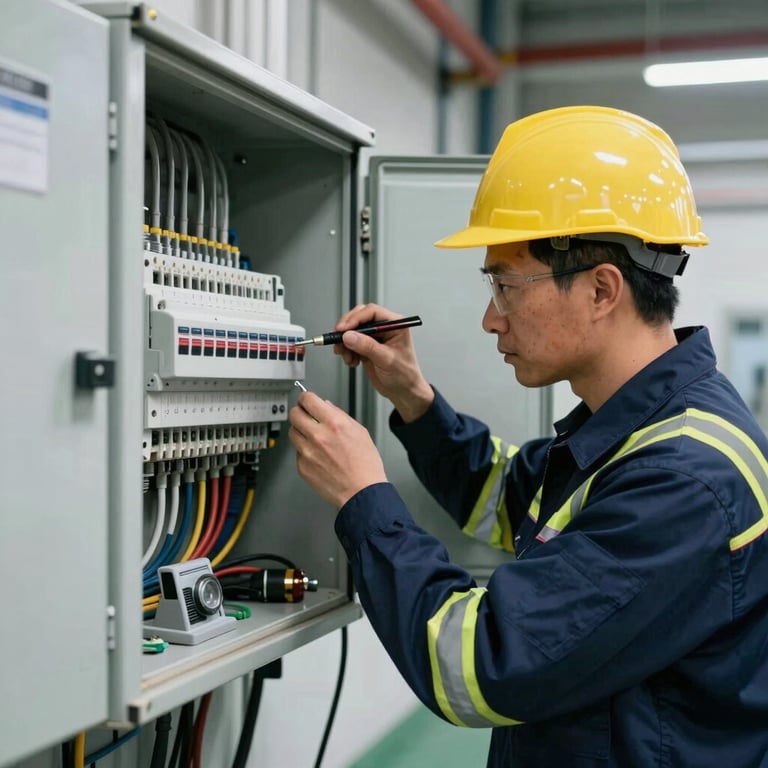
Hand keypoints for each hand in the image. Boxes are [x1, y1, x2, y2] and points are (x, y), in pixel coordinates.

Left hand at [289, 391, 386, 508]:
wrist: (361, 492)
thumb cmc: (365, 465)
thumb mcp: (360, 432)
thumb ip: (340, 415)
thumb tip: (326, 406)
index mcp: (334, 423)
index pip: (308, 400)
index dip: (306, 398)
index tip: (306, 400)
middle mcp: (318, 436)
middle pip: (294, 414)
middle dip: (300, 413)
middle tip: (306, 417)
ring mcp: (307, 452)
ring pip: (292, 432)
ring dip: (301, 432)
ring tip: (314, 439)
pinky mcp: (302, 466)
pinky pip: (297, 452)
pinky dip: (305, 451)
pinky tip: (318, 456)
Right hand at [333, 304, 433, 422]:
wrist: (403, 392)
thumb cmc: (405, 375)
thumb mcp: (386, 360)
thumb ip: (367, 346)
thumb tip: (349, 336)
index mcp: (395, 325)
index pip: (372, 312)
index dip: (356, 318)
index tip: (343, 328)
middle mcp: (384, 328)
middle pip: (359, 318)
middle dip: (347, 329)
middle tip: (338, 339)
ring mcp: (374, 338)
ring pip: (352, 331)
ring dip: (344, 342)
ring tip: (346, 355)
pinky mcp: (366, 347)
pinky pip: (351, 343)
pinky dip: (346, 351)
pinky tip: (351, 360)